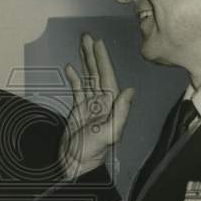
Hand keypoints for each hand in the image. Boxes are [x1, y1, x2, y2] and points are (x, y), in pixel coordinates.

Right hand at [59, 34, 134, 179]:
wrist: (75, 163)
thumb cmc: (92, 152)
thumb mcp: (109, 133)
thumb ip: (121, 112)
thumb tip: (130, 90)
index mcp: (110, 105)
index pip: (107, 77)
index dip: (103, 59)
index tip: (98, 44)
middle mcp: (102, 102)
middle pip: (98, 73)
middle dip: (93, 55)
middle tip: (87, 37)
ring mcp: (90, 105)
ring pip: (88, 77)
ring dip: (85, 61)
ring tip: (80, 45)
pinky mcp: (79, 110)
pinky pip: (77, 89)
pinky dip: (74, 78)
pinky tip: (70, 67)